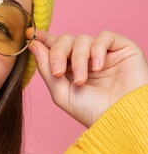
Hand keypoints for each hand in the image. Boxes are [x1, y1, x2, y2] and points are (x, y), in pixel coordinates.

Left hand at [28, 30, 147, 126]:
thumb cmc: (93, 111)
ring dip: (78, 59)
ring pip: (83, 39)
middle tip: (58, 72)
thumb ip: (46, 68)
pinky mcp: (121, 48)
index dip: (44, 39)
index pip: (56, 47)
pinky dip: (97, 50)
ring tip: (82, 80)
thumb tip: (33, 44)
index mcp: (71, 68)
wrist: (121, 118)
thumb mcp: (61, 93)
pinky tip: (97, 67)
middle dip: (58, 54)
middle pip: (66, 40)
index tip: (31, 35)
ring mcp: (104, 53)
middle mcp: (86, 58)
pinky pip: (104, 36)